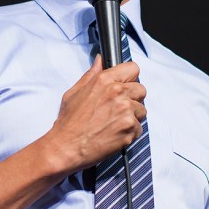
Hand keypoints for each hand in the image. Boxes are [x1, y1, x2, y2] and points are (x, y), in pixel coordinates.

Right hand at [47, 54, 145, 172]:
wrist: (66, 147)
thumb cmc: (68, 122)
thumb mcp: (74, 92)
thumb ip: (91, 74)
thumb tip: (100, 60)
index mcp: (104, 80)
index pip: (133, 68)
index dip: (130, 78)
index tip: (125, 85)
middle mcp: (117, 93)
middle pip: (141, 89)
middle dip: (132, 99)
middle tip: (116, 109)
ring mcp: (126, 111)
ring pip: (142, 110)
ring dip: (132, 117)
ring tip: (113, 123)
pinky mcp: (130, 128)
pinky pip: (139, 128)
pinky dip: (130, 133)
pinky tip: (114, 134)